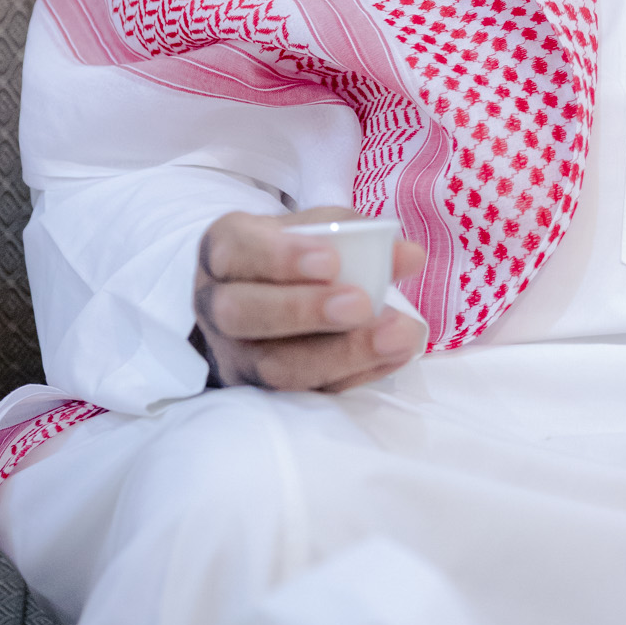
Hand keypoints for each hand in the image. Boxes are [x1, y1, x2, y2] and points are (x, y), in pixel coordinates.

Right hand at [192, 203, 426, 392]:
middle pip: (242, 314)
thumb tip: (409, 256)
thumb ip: (358, 236)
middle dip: (305, 310)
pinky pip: (305, 393)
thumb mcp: (314, 231)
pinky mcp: (263, 391)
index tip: (332, 260)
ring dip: (341, 354)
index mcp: (224, 251)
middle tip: (362, 303)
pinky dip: (355, 376)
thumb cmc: (291, 253)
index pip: (236, 252)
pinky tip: (393, 357)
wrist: (263, 294)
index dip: (280, 258)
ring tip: (397, 336)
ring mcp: (236, 355)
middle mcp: (216, 305)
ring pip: (273, 367)